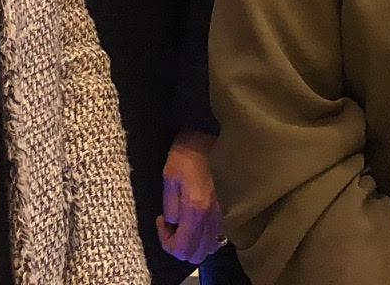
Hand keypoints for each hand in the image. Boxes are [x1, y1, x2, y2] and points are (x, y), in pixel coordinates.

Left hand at [155, 128, 224, 264]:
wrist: (210, 134)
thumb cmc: (187, 153)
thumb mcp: (169, 177)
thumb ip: (171, 206)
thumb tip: (172, 225)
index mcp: (197, 210)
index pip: (182, 248)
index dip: (166, 241)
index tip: (160, 220)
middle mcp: (213, 218)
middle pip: (197, 254)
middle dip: (179, 246)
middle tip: (170, 225)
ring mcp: (224, 214)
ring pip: (209, 248)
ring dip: (194, 242)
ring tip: (183, 223)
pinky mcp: (229, 208)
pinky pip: (218, 236)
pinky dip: (206, 237)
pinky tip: (198, 221)